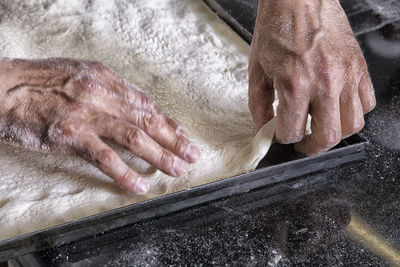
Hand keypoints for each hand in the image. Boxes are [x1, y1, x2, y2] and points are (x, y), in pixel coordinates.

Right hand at [0, 58, 199, 193]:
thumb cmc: (42, 82)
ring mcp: (88, 115)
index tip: (183, 137)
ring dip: (159, 156)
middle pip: (147, 120)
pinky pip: (105, 157)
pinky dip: (125, 173)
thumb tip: (135, 109)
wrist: (5, 87)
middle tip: (191, 155)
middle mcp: (102, 94)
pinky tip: (140, 186)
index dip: (168, 122)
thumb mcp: (81, 75)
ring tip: (175, 170)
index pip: (146, 104)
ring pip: (134, 138)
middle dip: (174, 140)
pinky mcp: (71, 135)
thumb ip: (109, 90)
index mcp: (106, 79)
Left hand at [249, 0, 375, 154]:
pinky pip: (368, 102)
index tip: (281, 135)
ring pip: (353, 125)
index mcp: (294, 83)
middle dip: (312, 147)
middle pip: (328, 137)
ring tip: (321, 126)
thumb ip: (258, 107)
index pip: (292, 132)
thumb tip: (261, 131)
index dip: (283, 139)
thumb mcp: (256, 70)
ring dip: (336, 133)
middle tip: (303, 142)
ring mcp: (346, 74)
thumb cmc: (276, 29)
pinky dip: (353, 112)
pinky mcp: (359, 67)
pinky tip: (337, 106)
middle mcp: (325, 82)